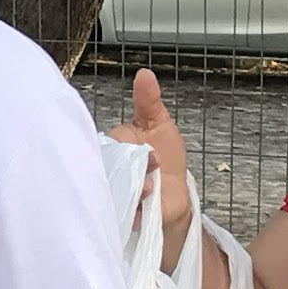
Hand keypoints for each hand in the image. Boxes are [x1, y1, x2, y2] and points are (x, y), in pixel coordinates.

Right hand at [115, 67, 194, 268]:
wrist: (175, 196)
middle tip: (153, 165)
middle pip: (112, 164)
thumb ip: (149, 101)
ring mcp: (116, 191)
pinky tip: (146, 204)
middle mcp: (111, 167)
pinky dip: (136, 209)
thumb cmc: (165, 160)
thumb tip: (144, 74)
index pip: (112, 140)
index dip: (129, 143)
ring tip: (151, 187)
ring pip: (116, 187)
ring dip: (137, 187)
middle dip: (136, 165)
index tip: (150, 149)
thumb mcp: (160, 125)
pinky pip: (122, 211)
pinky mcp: (124, 214)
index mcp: (116, 144)